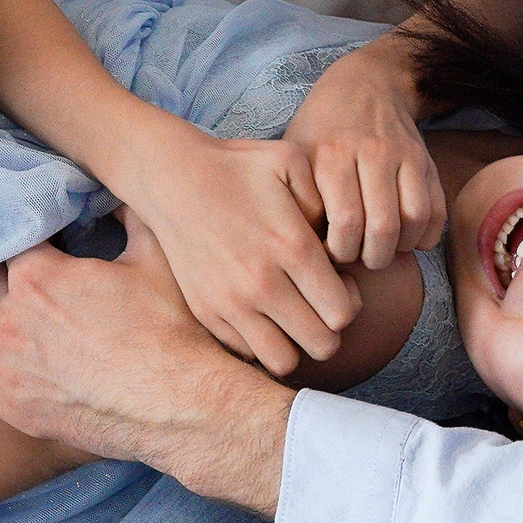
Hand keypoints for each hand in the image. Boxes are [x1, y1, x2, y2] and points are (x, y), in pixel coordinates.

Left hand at [0, 217, 292, 512]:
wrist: (182, 405)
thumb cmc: (170, 328)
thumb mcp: (154, 255)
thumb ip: (128, 213)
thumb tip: (117, 192)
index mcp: (35, 275)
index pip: (13, 240)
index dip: (36, 239)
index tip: (56, 245)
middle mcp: (10, 318)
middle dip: (16, 277)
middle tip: (51, 284)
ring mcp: (7, 366)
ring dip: (6, 319)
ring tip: (40, 323)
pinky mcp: (14, 408)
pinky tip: (18, 363)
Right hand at [106, 117, 357, 374]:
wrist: (173, 177)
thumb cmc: (237, 167)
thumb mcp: (291, 162)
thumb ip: (327, 197)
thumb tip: (339, 240)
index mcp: (291, 247)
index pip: (342, 312)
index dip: (350, 301)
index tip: (338, 283)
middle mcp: (261, 283)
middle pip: (322, 344)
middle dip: (329, 328)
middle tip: (318, 302)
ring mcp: (230, 303)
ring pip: (285, 360)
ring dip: (295, 343)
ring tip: (291, 315)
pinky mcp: (206, 312)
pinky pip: (248, 352)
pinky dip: (261, 341)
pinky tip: (261, 311)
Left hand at [287, 40, 445, 269]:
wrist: (364, 83)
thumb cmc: (320, 128)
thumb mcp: (296, 153)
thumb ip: (297, 196)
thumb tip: (304, 249)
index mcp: (331, 155)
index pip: (346, 222)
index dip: (341, 252)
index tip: (332, 254)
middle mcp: (371, 153)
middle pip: (382, 227)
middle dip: (372, 257)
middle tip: (360, 259)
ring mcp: (403, 155)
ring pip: (414, 220)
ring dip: (400, 248)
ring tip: (382, 250)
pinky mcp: (425, 160)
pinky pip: (436, 209)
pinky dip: (425, 235)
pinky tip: (405, 238)